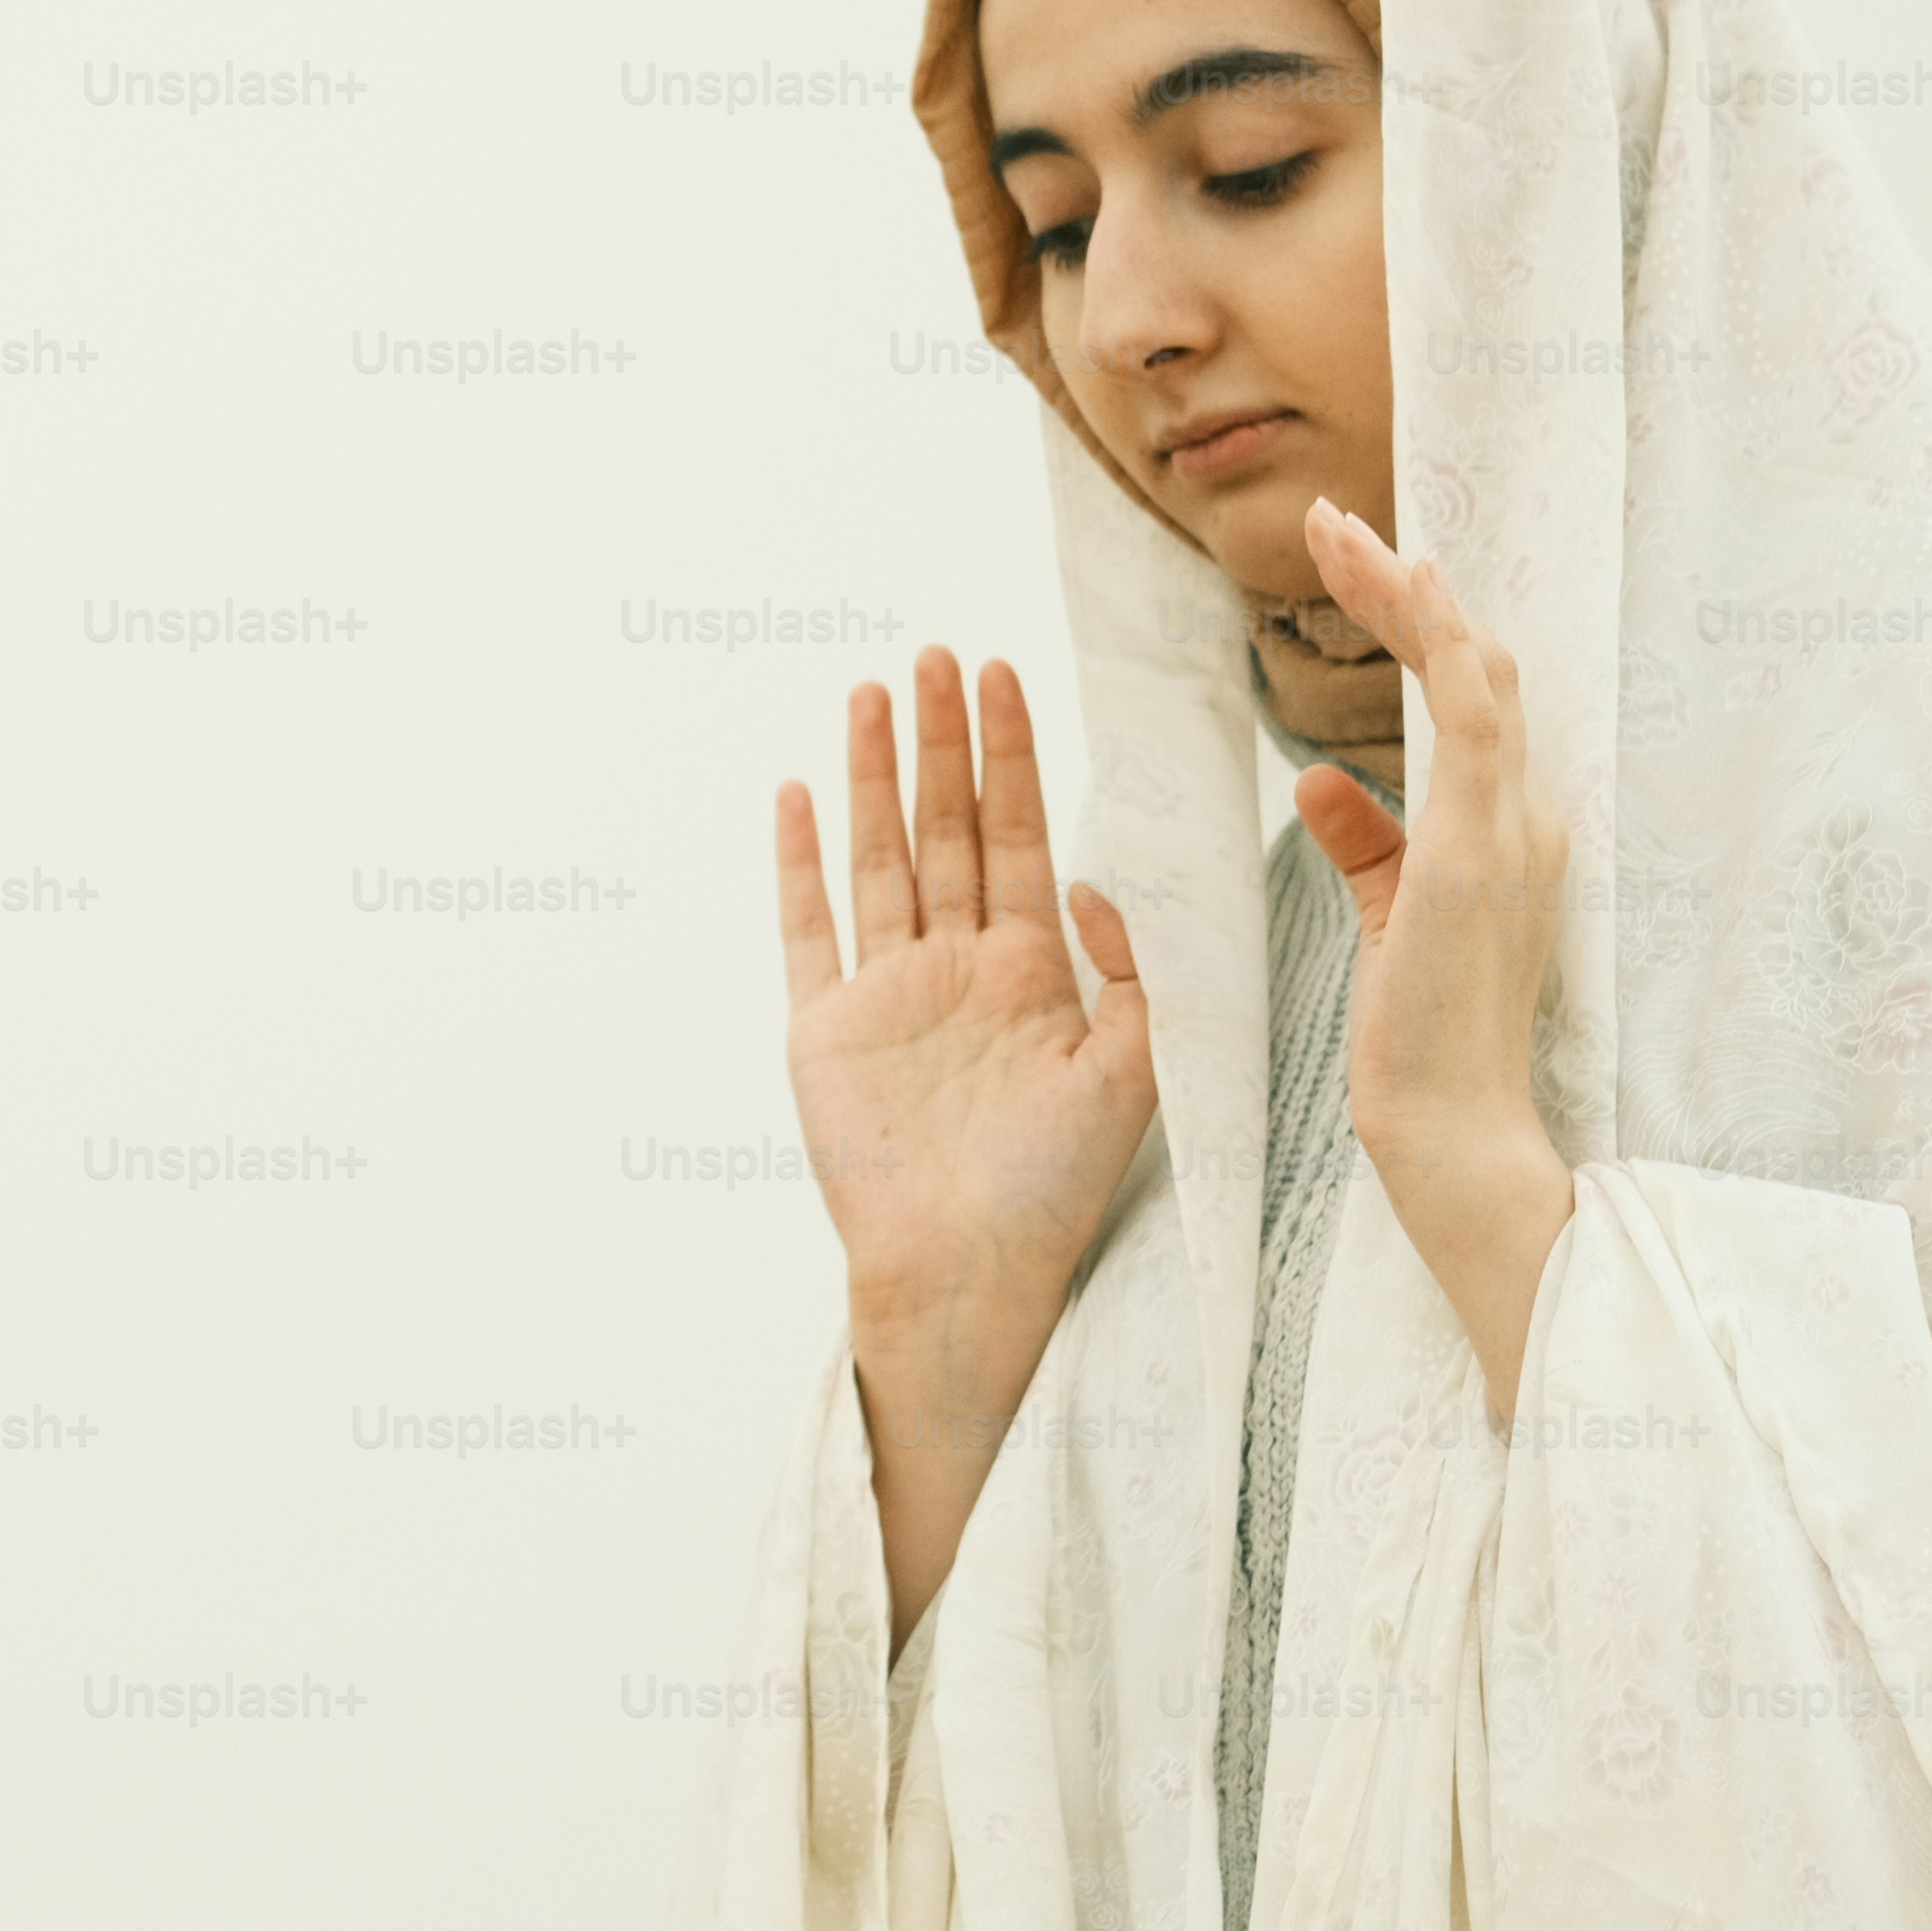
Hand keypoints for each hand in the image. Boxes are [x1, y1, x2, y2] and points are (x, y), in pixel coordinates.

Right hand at [775, 647, 1154, 1634]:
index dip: (1009, 758)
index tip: (1005, 679)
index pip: (1016, 837)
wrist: (968, 1276)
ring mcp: (883, 993)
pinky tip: (800, 793)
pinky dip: (801, 861)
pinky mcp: (824, 1029)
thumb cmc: (1053, 1195)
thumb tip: (1094, 888)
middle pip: (944, 827)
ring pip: (879, 856)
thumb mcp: (1131, 1077)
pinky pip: (807, 927)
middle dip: (944, 740)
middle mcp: (952, 969)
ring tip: (874, 691)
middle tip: (940, 654)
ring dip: (875, 774)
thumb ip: (1129, 978)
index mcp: (1026, 975)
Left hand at [1288, 498, 1577, 1416]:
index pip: (1468, 701)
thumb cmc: (1421, 1034)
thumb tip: (1319, 781)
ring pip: (1476, 674)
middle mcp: (1526, 818)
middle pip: (1477, 668)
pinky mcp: (1482, 850)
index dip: (1418, 624)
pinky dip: (1440, 645)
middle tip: (1333, 525)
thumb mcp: (1390, 914)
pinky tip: (1404, 589)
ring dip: (1408, 597)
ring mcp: (1514, 831)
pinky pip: (1472, 721)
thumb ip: (1365, 844)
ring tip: (1340, 535)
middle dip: (1407, 588)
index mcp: (1506, 832)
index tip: (1357, 567)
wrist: (1449, 1129)